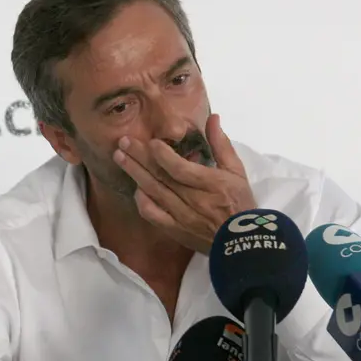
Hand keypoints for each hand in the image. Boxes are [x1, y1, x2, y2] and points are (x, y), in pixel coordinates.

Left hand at [113, 113, 255, 253]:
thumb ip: (221, 144)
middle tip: (123, 141)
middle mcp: (193, 200)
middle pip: (161, 177)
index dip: (163, 155)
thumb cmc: (239, 202)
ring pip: (153, 193)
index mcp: (210, 184)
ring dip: (134, 173)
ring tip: (119, 156)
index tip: (150, 141)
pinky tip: (135, 187)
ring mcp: (181, 216)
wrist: (240, 243)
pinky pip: (152, 215)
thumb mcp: (236, 171)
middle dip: (139, 158)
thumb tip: (212, 118)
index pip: (180, 169)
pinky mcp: (174, 229)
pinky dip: (142, 201)